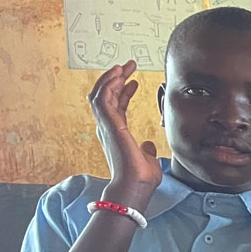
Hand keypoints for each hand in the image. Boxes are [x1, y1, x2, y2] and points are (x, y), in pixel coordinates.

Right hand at [89, 61, 160, 202]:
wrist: (136, 185)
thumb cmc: (141, 177)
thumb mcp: (147, 158)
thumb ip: (146, 150)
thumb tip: (149, 145)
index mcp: (116, 133)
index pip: (117, 107)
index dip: (124, 92)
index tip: (134, 81)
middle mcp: (108, 127)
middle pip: (107, 96)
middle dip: (116, 79)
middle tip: (129, 65)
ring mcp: (106, 125)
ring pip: (101, 94)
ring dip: (111, 78)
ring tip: (123, 66)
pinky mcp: (108, 124)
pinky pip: (102, 98)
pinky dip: (108, 84)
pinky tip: (117, 75)